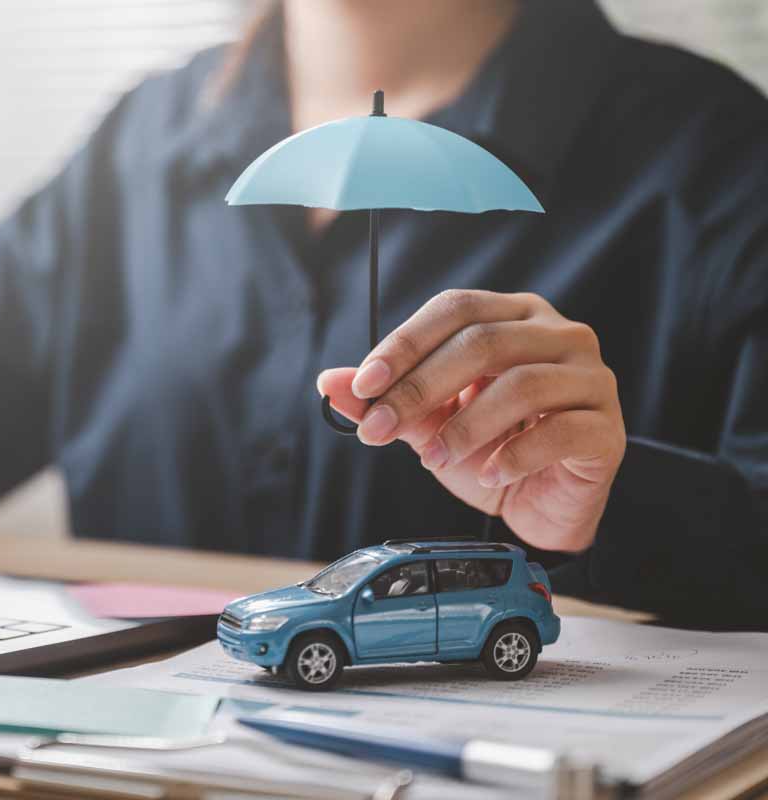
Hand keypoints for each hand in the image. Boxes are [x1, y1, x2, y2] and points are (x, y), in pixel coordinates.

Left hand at [317, 290, 625, 552]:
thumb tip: (328, 381)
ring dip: (465, 427)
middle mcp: (559, 334)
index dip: (405, 343)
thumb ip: (383, 400)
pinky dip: (512, 457)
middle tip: (379, 430)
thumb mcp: (426, 424)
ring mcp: (590, 378)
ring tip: (433, 459)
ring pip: (522, 384)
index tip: (363, 384)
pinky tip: (487, 476)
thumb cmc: (487, 450)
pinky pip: (559, 431)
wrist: (538, 507)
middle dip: (420, 388)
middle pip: (483, 342)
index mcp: (513, 316)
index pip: (455, 309)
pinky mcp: (606, 428)